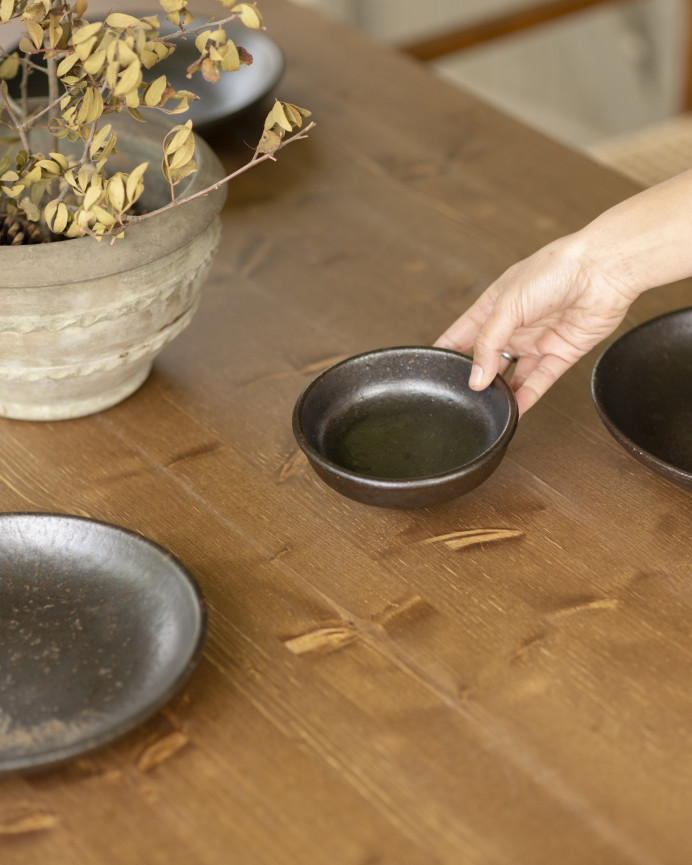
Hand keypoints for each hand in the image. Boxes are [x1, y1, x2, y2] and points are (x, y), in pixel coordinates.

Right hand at [434, 233, 638, 415]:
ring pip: (513, 374)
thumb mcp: (507, 305)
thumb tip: (475, 378)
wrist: (603, 270)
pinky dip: (527, 397)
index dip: (446, 351)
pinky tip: (514, 411)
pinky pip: (540, 381)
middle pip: (487, 357)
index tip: (430, 371)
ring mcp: (537, 339)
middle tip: (462, 396)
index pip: (462, 333)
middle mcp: (515, 324)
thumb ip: (487, 344)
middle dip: (476, 376)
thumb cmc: (555, 270)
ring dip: (502, 390)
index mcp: (495, 304)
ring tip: (488, 408)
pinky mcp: (561, 353)